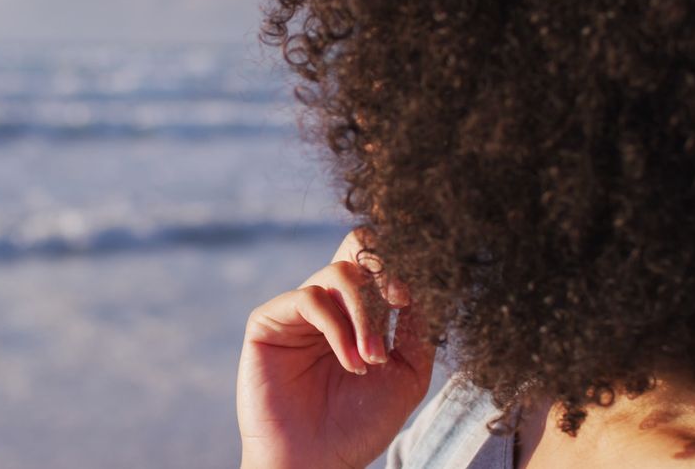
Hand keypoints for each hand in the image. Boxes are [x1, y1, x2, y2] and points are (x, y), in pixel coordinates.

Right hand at [237, 231, 435, 468]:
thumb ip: (418, 330)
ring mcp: (298, 309)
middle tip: (398, 302)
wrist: (317, 462)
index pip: (379, 262)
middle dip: (383, 270)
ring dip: (365, 313)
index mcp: (360, 311)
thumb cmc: (359, 425)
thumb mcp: (407, 375)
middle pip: (356, 247)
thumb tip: (426, 287)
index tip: (411, 299)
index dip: (400, 266)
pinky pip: (309, 298)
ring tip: (371, 359)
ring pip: (339, 273)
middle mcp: (329, 303)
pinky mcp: (269, 319)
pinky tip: (350, 362)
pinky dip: (338, 327)